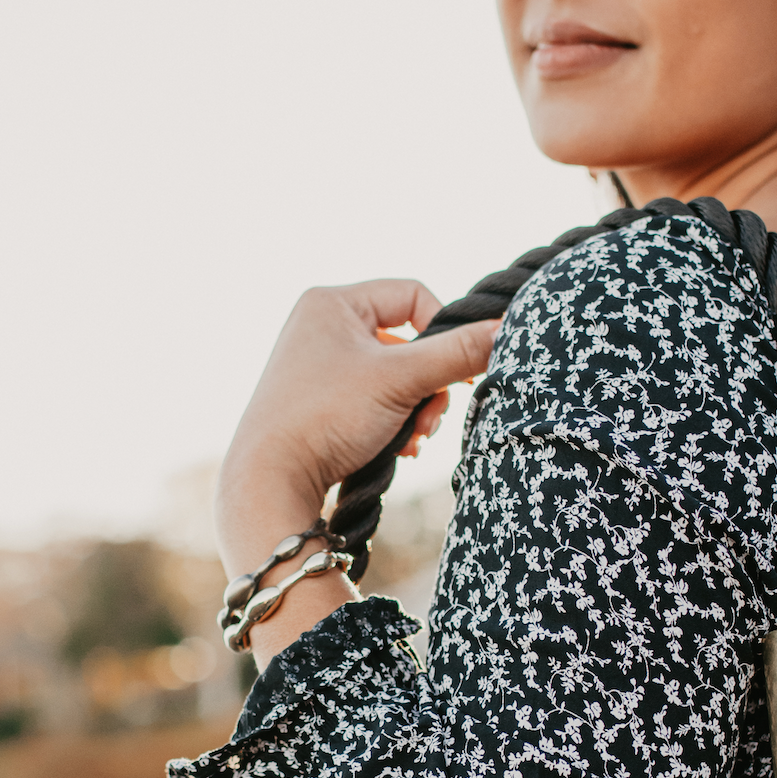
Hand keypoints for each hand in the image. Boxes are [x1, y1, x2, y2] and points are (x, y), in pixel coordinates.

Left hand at [214, 280, 499, 580]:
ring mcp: (316, 368)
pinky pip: (372, 404)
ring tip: (410, 442)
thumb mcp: (401, 381)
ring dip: (414, 411)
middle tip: (428, 419)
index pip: (413, 295)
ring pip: (393, 378)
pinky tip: (394, 453)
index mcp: (332, 302)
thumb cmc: (327, 420)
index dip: (443, 332)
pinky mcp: (317, 406)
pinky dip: (391, 426)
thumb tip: (507, 330)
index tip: (457, 375)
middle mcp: (319, 327)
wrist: (269, 482)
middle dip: (427, 386)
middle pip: (405, 342)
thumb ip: (456, 354)